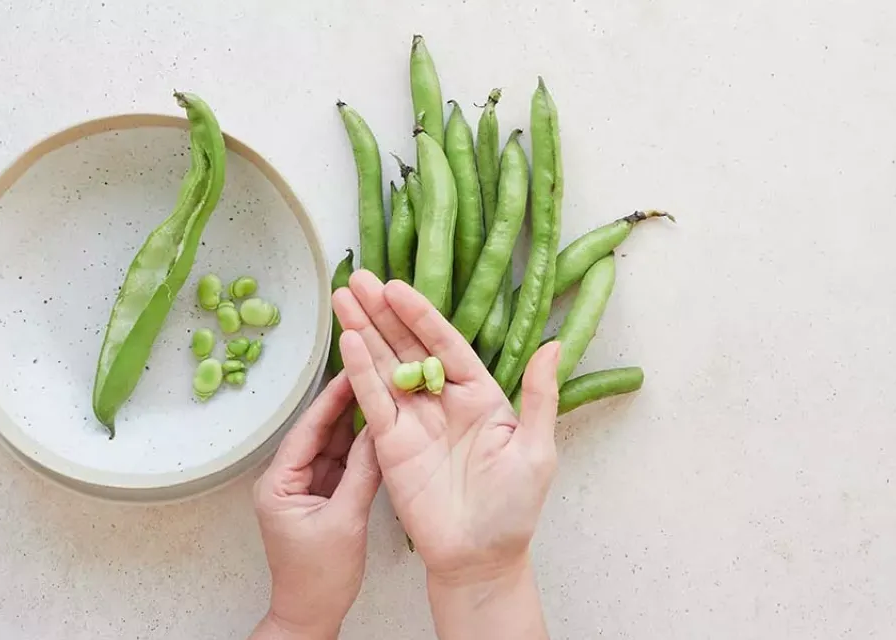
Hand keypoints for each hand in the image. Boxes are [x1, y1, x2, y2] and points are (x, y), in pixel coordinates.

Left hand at [250, 373, 380, 639]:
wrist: (311, 614)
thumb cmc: (320, 577)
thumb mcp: (346, 521)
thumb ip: (363, 474)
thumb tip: (380, 432)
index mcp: (278, 483)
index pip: (307, 430)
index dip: (330, 399)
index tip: (352, 370)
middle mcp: (287, 480)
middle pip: (318, 433)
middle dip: (344, 405)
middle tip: (371, 371)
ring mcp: (305, 488)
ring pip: (332, 446)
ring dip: (354, 424)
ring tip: (380, 391)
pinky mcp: (322, 497)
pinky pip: (341, 464)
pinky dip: (359, 449)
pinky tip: (378, 428)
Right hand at [333, 271, 560, 583]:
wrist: (480, 558)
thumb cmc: (513, 508)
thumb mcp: (536, 449)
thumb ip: (540, 396)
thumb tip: (554, 345)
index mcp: (479, 395)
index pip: (445, 343)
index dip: (421, 315)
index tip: (397, 286)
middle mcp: (442, 401)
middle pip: (407, 346)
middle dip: (382, 312)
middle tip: (357, 278)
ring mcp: (413, 421)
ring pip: (384, 366)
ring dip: (363, 331)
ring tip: (341, 296)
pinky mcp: (390, 444)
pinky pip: (372, 401)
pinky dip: (359, 372)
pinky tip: (347, 341)